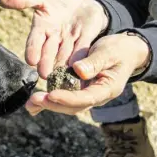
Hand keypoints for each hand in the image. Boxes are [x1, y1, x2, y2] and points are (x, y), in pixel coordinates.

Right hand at [0, 0, 108, 78]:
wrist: (81, 5)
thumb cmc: (56, 3)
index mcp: (40, 31)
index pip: (34, 42)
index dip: (32, 51)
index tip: (30, 60)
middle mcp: (53, 41)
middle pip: (49, 53)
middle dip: (46, 63)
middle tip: (45, 74)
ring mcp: (69, 42)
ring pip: (65, 55)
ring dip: (63, 65)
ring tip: (62, 75)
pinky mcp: (85, 41)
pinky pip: (82, 48)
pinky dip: (80, 57)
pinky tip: (79, 65)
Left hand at [25, 32, 150, 115]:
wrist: (126, 51)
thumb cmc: (119, 50)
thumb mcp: (109, 52)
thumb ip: (95, 62)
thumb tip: (78, 71)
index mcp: (107, 89)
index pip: (86, 98)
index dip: (68, 98)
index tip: (51, 94)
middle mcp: (97, 96)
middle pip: (74, 106)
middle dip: (54, 104)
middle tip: (34, 99)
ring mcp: (88, 95)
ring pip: (68, 105)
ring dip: (49, 105)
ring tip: (30, 105)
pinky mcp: (80, 90)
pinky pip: (65, 98)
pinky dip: (50, 101)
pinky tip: (35, 103)